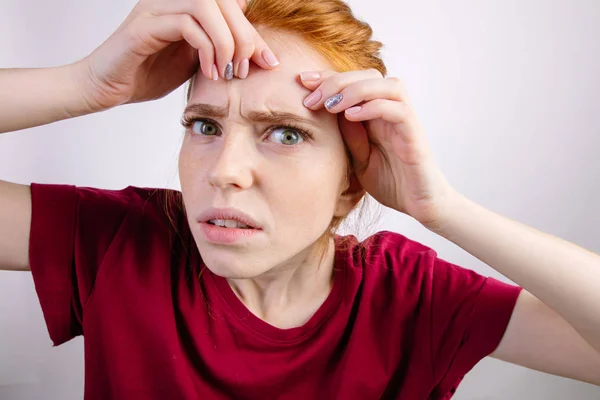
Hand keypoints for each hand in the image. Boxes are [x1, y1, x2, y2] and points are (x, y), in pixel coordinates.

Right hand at [75, 0, 278, 110]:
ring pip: (205, 5)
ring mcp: (156, 9)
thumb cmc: (148, 73)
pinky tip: (209, 73)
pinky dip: (205, 49)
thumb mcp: (195, 60)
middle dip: (245, 35)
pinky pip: (185, 24)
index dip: (253, 30)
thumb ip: (218, 47)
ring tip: (228, 71)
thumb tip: (254, 48)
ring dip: (226, 40)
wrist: (106, 87)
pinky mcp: (143, 26)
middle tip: (248, 67)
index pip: (231, 4)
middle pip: (223, 0)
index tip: (267, 61)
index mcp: (186, 5)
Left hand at [300, 69, 456, 228]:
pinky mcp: (415, 136)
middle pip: (369, 74)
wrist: (420, 206)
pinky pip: (399, 110)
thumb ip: (348, 136)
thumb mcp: (358, 159)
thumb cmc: (392, 183)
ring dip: (356, 90)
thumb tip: (328, 110)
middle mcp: (394, 110)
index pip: (355, 81)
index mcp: (378, 113)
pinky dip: (374, 107)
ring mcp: (406, 121)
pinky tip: (351, 116)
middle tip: (311, 98)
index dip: (327, 76)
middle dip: (336, 81)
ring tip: (330, 106)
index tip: (301, 80)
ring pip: (387, 85)